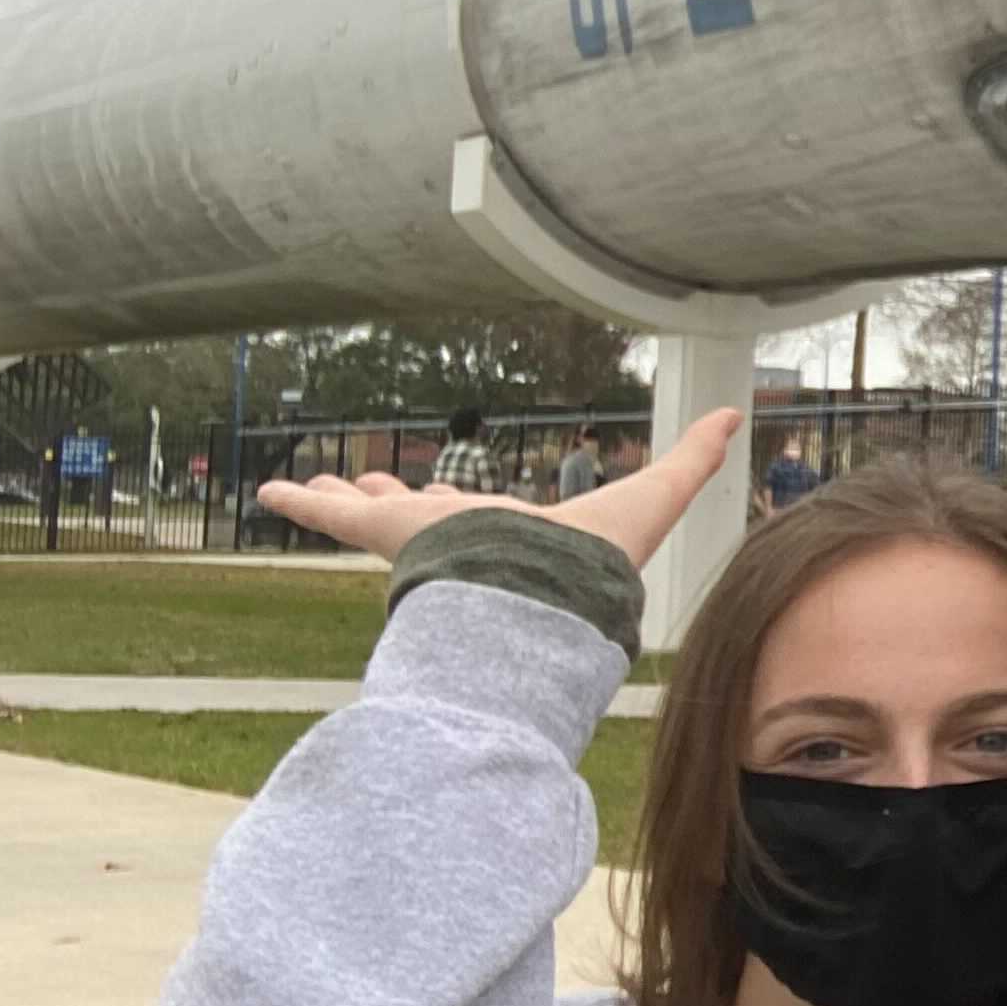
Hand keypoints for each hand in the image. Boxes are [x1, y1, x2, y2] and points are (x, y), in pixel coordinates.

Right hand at [253, 411, 743, 574]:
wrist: (543, 589)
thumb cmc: (599, 553)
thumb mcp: (658, 489)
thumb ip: (696, 456)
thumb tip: (739, 415)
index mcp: (510, 537)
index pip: (476, 519)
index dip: (461, 508)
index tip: (451, 499)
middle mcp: (458, 540)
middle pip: (417, 517)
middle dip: (395, 502)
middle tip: (370, 489)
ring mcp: (417, 539)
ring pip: (366, 514)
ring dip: (337, 499)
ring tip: (303, 488)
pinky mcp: (385, 533)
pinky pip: (329, 515)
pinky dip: (299, 500)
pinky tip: (267, 490)